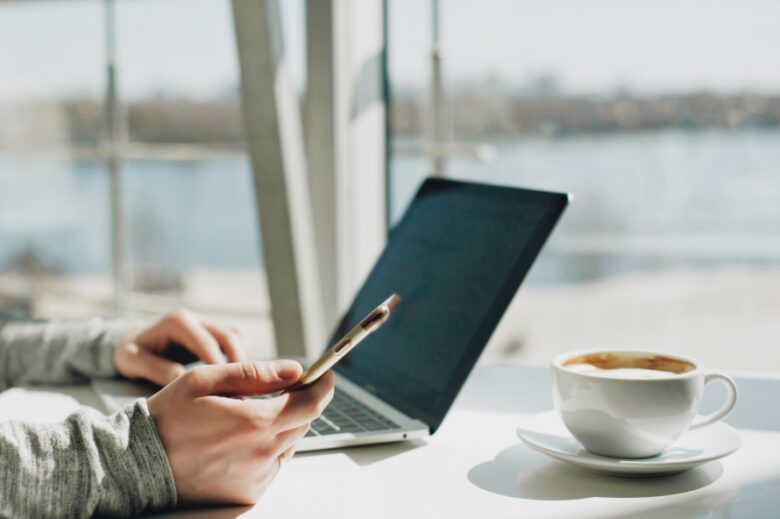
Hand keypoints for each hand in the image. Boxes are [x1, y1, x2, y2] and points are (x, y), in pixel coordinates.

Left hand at [114, 308, 246, 385]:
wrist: (132, 343)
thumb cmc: (132, 353)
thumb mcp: (133, 361)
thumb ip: (157, 369)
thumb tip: (183, 379)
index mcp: (178, 321)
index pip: (208, 344)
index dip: (219, 367)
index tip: (225, 391)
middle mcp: (196, 318)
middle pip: (229, 336)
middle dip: (237, 363)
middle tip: (240, 390)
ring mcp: (206, 324)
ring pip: (236, 337)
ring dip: (242, 359)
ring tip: (240, 386)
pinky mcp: (213, 332)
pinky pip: (235, 340)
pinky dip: (239, 356)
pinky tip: (234, 378)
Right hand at [147, 360, 334, 504]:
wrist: (138, 464)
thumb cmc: (169, 416)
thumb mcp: (206, 380)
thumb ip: (255, 373)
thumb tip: (295, 369)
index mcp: (254, 422)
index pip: (310, 403)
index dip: (322, 386)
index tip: (324, 374)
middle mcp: (261, 454)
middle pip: (302, 422)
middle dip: (297, 403)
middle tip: (278, 391)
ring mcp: (256, 477)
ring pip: (289, 443)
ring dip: (280, 426)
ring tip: (246, 418)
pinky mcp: (248, 493)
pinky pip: (273, 465)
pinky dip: (266, 449)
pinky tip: (238, 441)